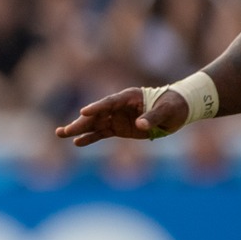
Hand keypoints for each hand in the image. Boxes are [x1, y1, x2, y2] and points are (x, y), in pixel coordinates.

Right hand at [54, 86, 188, 145]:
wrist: (179, 110)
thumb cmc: (174, 105)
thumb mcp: (167, 110)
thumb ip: (153, 117)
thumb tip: (140, 125)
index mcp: (129, 97)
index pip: (110, 102)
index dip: (97, 107)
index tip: (84, 112)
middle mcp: (119, 106)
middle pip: (96, 115)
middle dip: (80, 122)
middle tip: (65, 130)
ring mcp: (118, 117)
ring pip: (94, 124)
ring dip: (78, 129)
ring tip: (61, 134)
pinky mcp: (119, 128)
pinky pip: (101, 133)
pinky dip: (89, 138)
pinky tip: (77, 143)